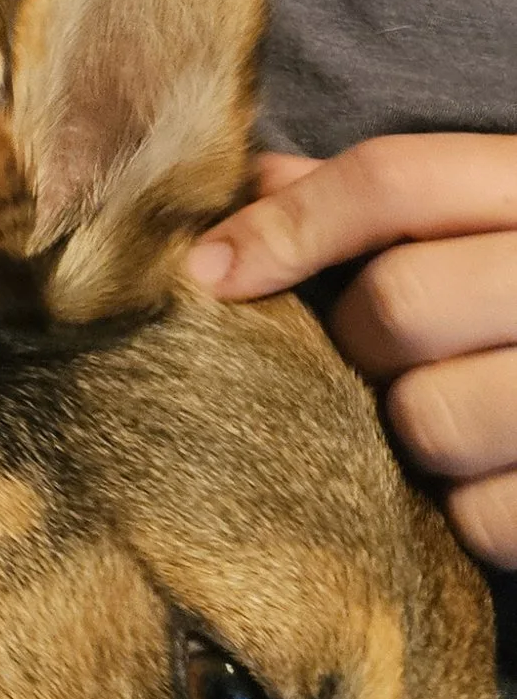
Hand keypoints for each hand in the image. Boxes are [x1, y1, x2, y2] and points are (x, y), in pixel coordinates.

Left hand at [189, 136, 516, 563]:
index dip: (286, 224)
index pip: (395, 180)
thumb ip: (400, 199)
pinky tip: (502, 476)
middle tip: (391, 353)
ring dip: (414, 431)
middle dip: (362, 339)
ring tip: (458, 417)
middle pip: (396, 303)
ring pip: (427, 418)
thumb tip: (262, 182)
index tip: (211, 273)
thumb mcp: (512, 213)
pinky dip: (472, 512)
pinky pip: (482, 517)